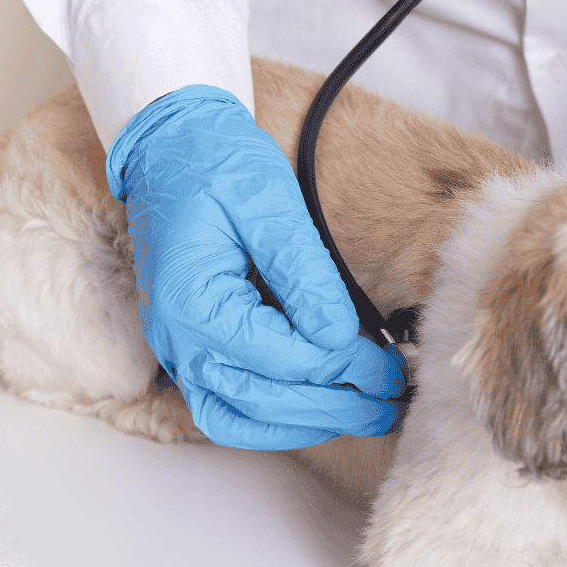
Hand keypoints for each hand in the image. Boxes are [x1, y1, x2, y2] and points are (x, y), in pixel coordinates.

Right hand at [106, 86, 405, 448]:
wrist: (171, 142)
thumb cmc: (218, 164)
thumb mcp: (269, 204)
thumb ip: (304, 273)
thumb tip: (339, 336)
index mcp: (192, 302)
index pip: (282, 358)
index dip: (345, 368)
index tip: (395, 367)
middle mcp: (177, 339)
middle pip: (265, 400)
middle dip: (337, 407)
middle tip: (394, 405)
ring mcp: (178, 348)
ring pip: (242, 418)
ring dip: (306, 424)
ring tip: (368, 416)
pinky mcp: (190, 347)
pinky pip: (226, 407)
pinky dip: (271, 419)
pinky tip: (319, 413)